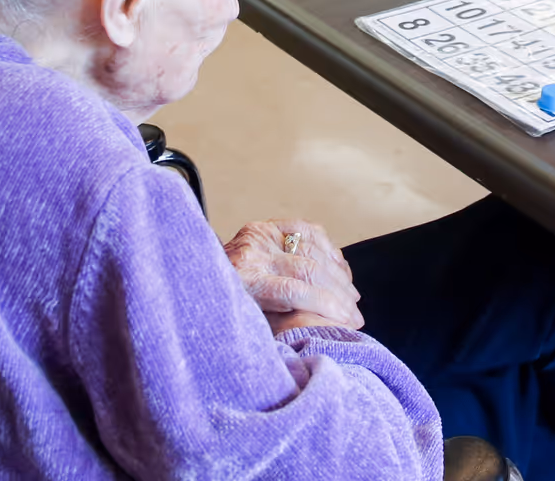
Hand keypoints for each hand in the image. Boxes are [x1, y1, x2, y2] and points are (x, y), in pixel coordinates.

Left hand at [223, 220, 363, 332]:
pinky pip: (309, 231)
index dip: (327, 306)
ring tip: (352, 298)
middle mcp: (251, 251)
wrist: (197, 282)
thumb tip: (323, 330)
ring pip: (314, 248)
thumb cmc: (225, 313)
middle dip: (339, 295)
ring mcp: (260, 234)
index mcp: (244, 279)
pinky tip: (340, 270)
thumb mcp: (248, 325)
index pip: (295, 290)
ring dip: (339, 275)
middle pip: (309, 269)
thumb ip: (281, 325)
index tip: (349, 323)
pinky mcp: (267, 225)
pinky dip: (329, 250)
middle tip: (356, 316)